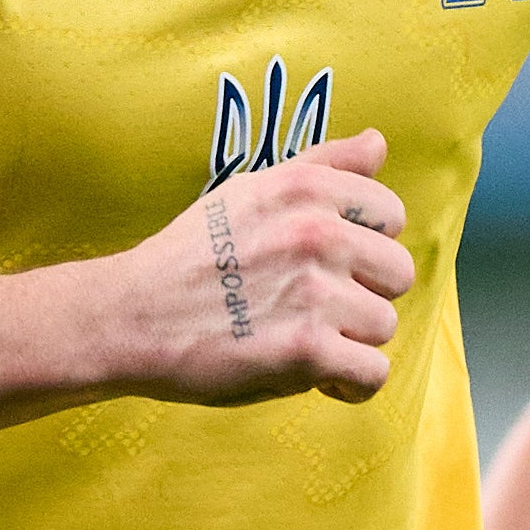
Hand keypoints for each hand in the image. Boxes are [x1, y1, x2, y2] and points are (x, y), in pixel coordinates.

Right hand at [116, 129, 417, 405]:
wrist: (132, 316)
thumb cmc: (191, 255)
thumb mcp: (252, 189)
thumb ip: (323, 166)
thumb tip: (379, 143)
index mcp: (307, 189)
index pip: (391, 215)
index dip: (364, 245)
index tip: (327, 263)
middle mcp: (317, 233)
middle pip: (397, 273)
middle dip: (363, 295)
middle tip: (314, 308)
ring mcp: (314, 293)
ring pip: (384, 326)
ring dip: (350, 341)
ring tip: (303, 340)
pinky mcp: (306, 350)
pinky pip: (372, 375)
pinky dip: (349, 386)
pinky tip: (320, 379)